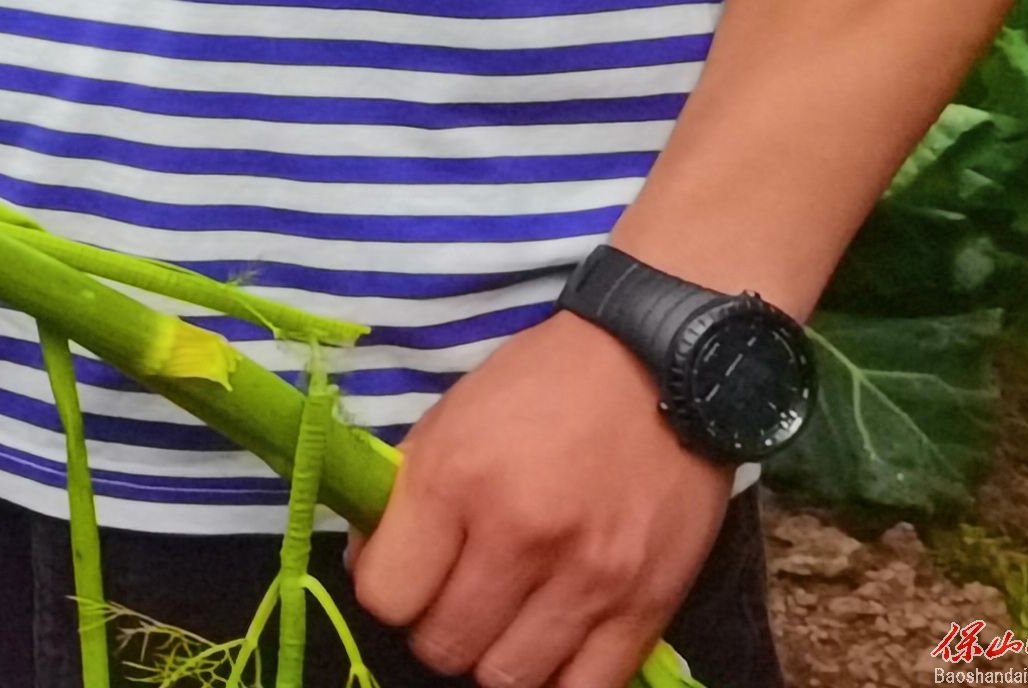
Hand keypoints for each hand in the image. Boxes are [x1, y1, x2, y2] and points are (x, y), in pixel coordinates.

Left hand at [349, 310, 730, 687]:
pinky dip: (558, 677)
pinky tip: (550, 643)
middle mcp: (520, 538)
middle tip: (452, 599)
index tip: (400, 576)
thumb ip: (405, 499)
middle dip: (435, 630)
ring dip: (493, 658)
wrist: (656, 369)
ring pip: (508, 678)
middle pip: (445, 647)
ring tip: (502, 620)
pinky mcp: (648, 608)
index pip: (387, 596)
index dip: (384, 593)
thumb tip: (371, 570)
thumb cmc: (540, 387)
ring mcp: (589, 580)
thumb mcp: (449, 421)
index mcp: (456, 481)